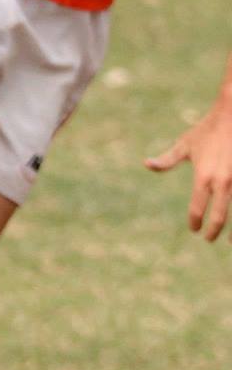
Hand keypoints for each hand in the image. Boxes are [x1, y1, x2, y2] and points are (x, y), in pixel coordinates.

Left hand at [146, 101, 231, 239]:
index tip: (194, 229)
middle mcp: (223, 181)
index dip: (195, 221)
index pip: (196, 207)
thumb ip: (168, 160)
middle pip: (220, 215)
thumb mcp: (185, 144)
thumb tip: (146, 164)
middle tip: (210, 239)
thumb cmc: (208, 129)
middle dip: (215, 230)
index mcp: (203, 176)